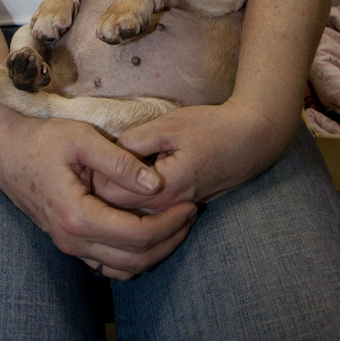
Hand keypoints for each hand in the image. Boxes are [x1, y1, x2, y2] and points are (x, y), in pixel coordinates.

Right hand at [0, 104, 197, 280]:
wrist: (5, 150)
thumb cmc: (42, 139)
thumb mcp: (82, 139)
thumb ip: (120, 162)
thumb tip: (155, 184)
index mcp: (78, 216)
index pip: (137, 236)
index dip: (170, 224)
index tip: (190, 205)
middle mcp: (72, 240)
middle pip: (135, 260)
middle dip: (169, 240)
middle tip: (191, 215)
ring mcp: (69, 246)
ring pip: (123, 269)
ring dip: (154, 252)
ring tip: (176, 224)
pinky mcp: (69, 243)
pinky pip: (108, 264)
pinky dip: (134, 256)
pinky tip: (149, 230)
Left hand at [106, 100, 288, 210]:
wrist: (251, 142)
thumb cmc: (212, 129)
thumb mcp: (170, 126)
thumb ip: (135, 141)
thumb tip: (109, 152)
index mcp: (162, 189)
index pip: (111, 197)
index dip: (95, 176)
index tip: (87, 158)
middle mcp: (167, 209)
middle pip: (118, 211)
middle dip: (101, 190)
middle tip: (90, 165)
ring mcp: (175, 212)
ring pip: (132, 214)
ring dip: (117, 196)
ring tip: (105, 170)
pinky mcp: (181, 209)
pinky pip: (148, 212)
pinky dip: (134, 199)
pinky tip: (129, 178)